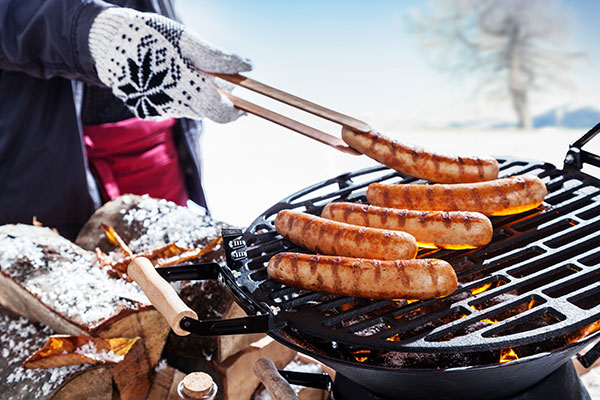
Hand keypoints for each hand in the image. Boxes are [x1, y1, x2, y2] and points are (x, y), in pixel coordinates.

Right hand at [88, 8, 250, 121]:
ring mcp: (158, 110)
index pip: (221, 112)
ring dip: (196, 93)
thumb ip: (217, 57)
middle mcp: (172, 105)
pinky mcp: (147, 110)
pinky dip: (178, 94)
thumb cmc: (149, 36)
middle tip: (213, 74)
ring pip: (191, 108)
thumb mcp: (186, 40)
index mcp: (184, 88)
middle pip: (207, 110)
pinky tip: (167, 75)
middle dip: (216, 96)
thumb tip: (247, 66)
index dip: (237, 109)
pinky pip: (173, 106)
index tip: (244, 101)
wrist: (104, 42)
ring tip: (185, 67)